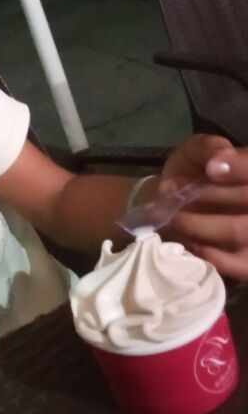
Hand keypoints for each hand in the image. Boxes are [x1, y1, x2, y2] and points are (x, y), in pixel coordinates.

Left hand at [160, 134, 247, 277]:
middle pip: (247, 200)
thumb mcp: (196, 151)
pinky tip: (192, 242)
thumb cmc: (191, 171)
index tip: (211, 169)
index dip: (240, 168)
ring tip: (176, 216)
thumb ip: (209, 148)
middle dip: (209, 196)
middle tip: (175, 191)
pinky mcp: (246, 260)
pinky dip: (211, 254)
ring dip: (201, 224)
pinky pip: (240, 264)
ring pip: (240, 231)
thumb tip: (220, 159)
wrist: (173, 200)